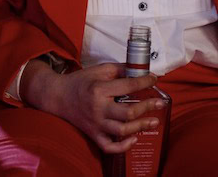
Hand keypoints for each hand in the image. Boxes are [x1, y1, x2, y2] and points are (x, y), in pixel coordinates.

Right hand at [36, 62, 166, 153]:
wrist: (58, 96)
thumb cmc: (79, 82)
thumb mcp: (98, 70)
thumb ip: (118, 69)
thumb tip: (139, 70)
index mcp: (99, 89)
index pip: (128, 86)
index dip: (144, 82)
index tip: (153, 80)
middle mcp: (98, 108)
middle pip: (128, 112)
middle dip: (147, 107)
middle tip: (160, 103)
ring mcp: (95, 124)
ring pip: (122, 131)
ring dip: (141, 126)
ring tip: (154, 122)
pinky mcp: (93, 134)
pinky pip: (109, 146)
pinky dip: (123, 146)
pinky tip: (133, 139)